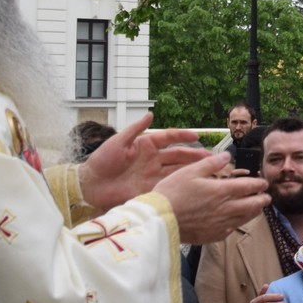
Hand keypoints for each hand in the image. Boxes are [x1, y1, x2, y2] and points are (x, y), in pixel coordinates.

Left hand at [79, 113, 210, 211]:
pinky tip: (194, 186)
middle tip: (212, 157)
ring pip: (178, 171)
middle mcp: (152, 159)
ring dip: (192, 170)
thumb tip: (151, 113)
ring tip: (209, 171)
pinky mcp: (150, 189)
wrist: (90, 186)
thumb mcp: (117, 141)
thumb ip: (135, 129)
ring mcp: (152, 175)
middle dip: (195, 156)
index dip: (182, 136)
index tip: (196, 136)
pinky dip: (182, 185)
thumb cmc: (101, 161)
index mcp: (146, 145)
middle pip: (178, 156)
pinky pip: (169, 186)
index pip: (169, 138)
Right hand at [155, 151, 270, 244]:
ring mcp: (221, 224)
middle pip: (253, 205)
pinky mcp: (214, 235)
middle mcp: (225, 209)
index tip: (264, 183)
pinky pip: (232, 229)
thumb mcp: (190, 171)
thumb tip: (227, 155)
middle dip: (262, 200)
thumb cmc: (172, 193)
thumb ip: (212, 163)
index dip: (259, 184)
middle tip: (267, 197)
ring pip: (245, 219)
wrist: (159, 220)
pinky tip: (237, 221)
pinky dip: (238, 223)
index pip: (249, 187)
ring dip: (254, 212)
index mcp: (221, 191)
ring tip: (258, 208)